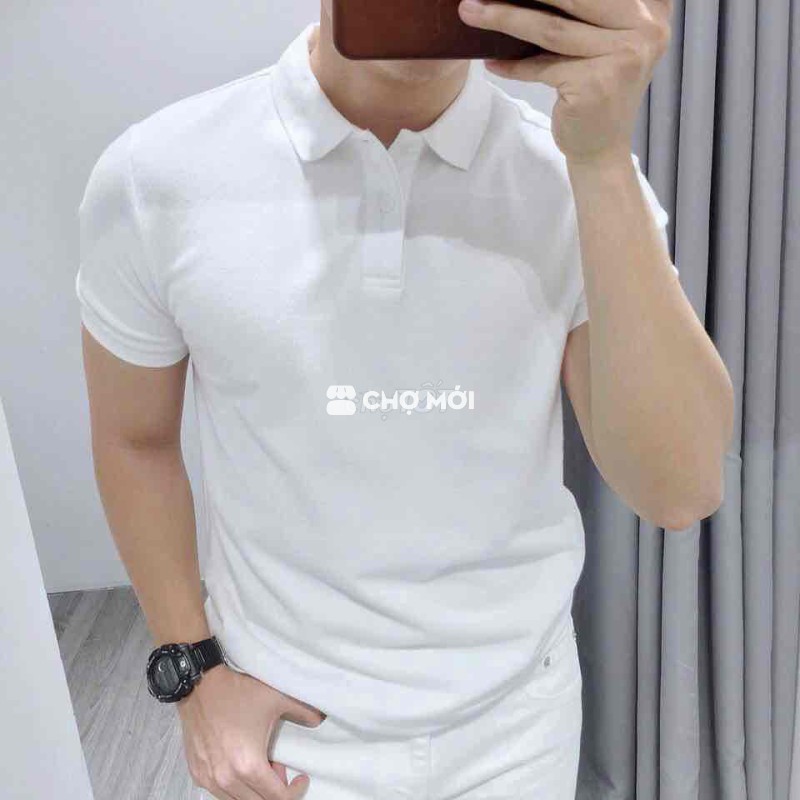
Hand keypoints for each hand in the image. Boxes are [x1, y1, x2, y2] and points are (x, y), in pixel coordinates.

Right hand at [177, 664, 325, 798]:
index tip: (301, 779)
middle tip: (279, 766)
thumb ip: (303, 712)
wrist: (200, 685)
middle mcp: (227, 778)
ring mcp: (209, 778)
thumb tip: (319, 720)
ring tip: (260, 763)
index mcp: (249, 765)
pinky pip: (221, 793)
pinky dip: (236, 786)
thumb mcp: (276, 698)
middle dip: (275, 791)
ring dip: (254, 790)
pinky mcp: (197, 773)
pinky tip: (241, 764)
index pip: (277, 799)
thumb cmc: (237, 692)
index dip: (294, 793)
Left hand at [457, 0, 671, 164]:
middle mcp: (645, 29)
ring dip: (504, 18)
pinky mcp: (594, 83)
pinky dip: (512, 65)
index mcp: (651, 9)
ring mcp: (623, 57)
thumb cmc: (597, 91)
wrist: (601, 149)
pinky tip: (491, 61)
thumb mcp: (606, 40)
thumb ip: (591, 9)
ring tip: (471, 12)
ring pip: (550, 29)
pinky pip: (541, 67)